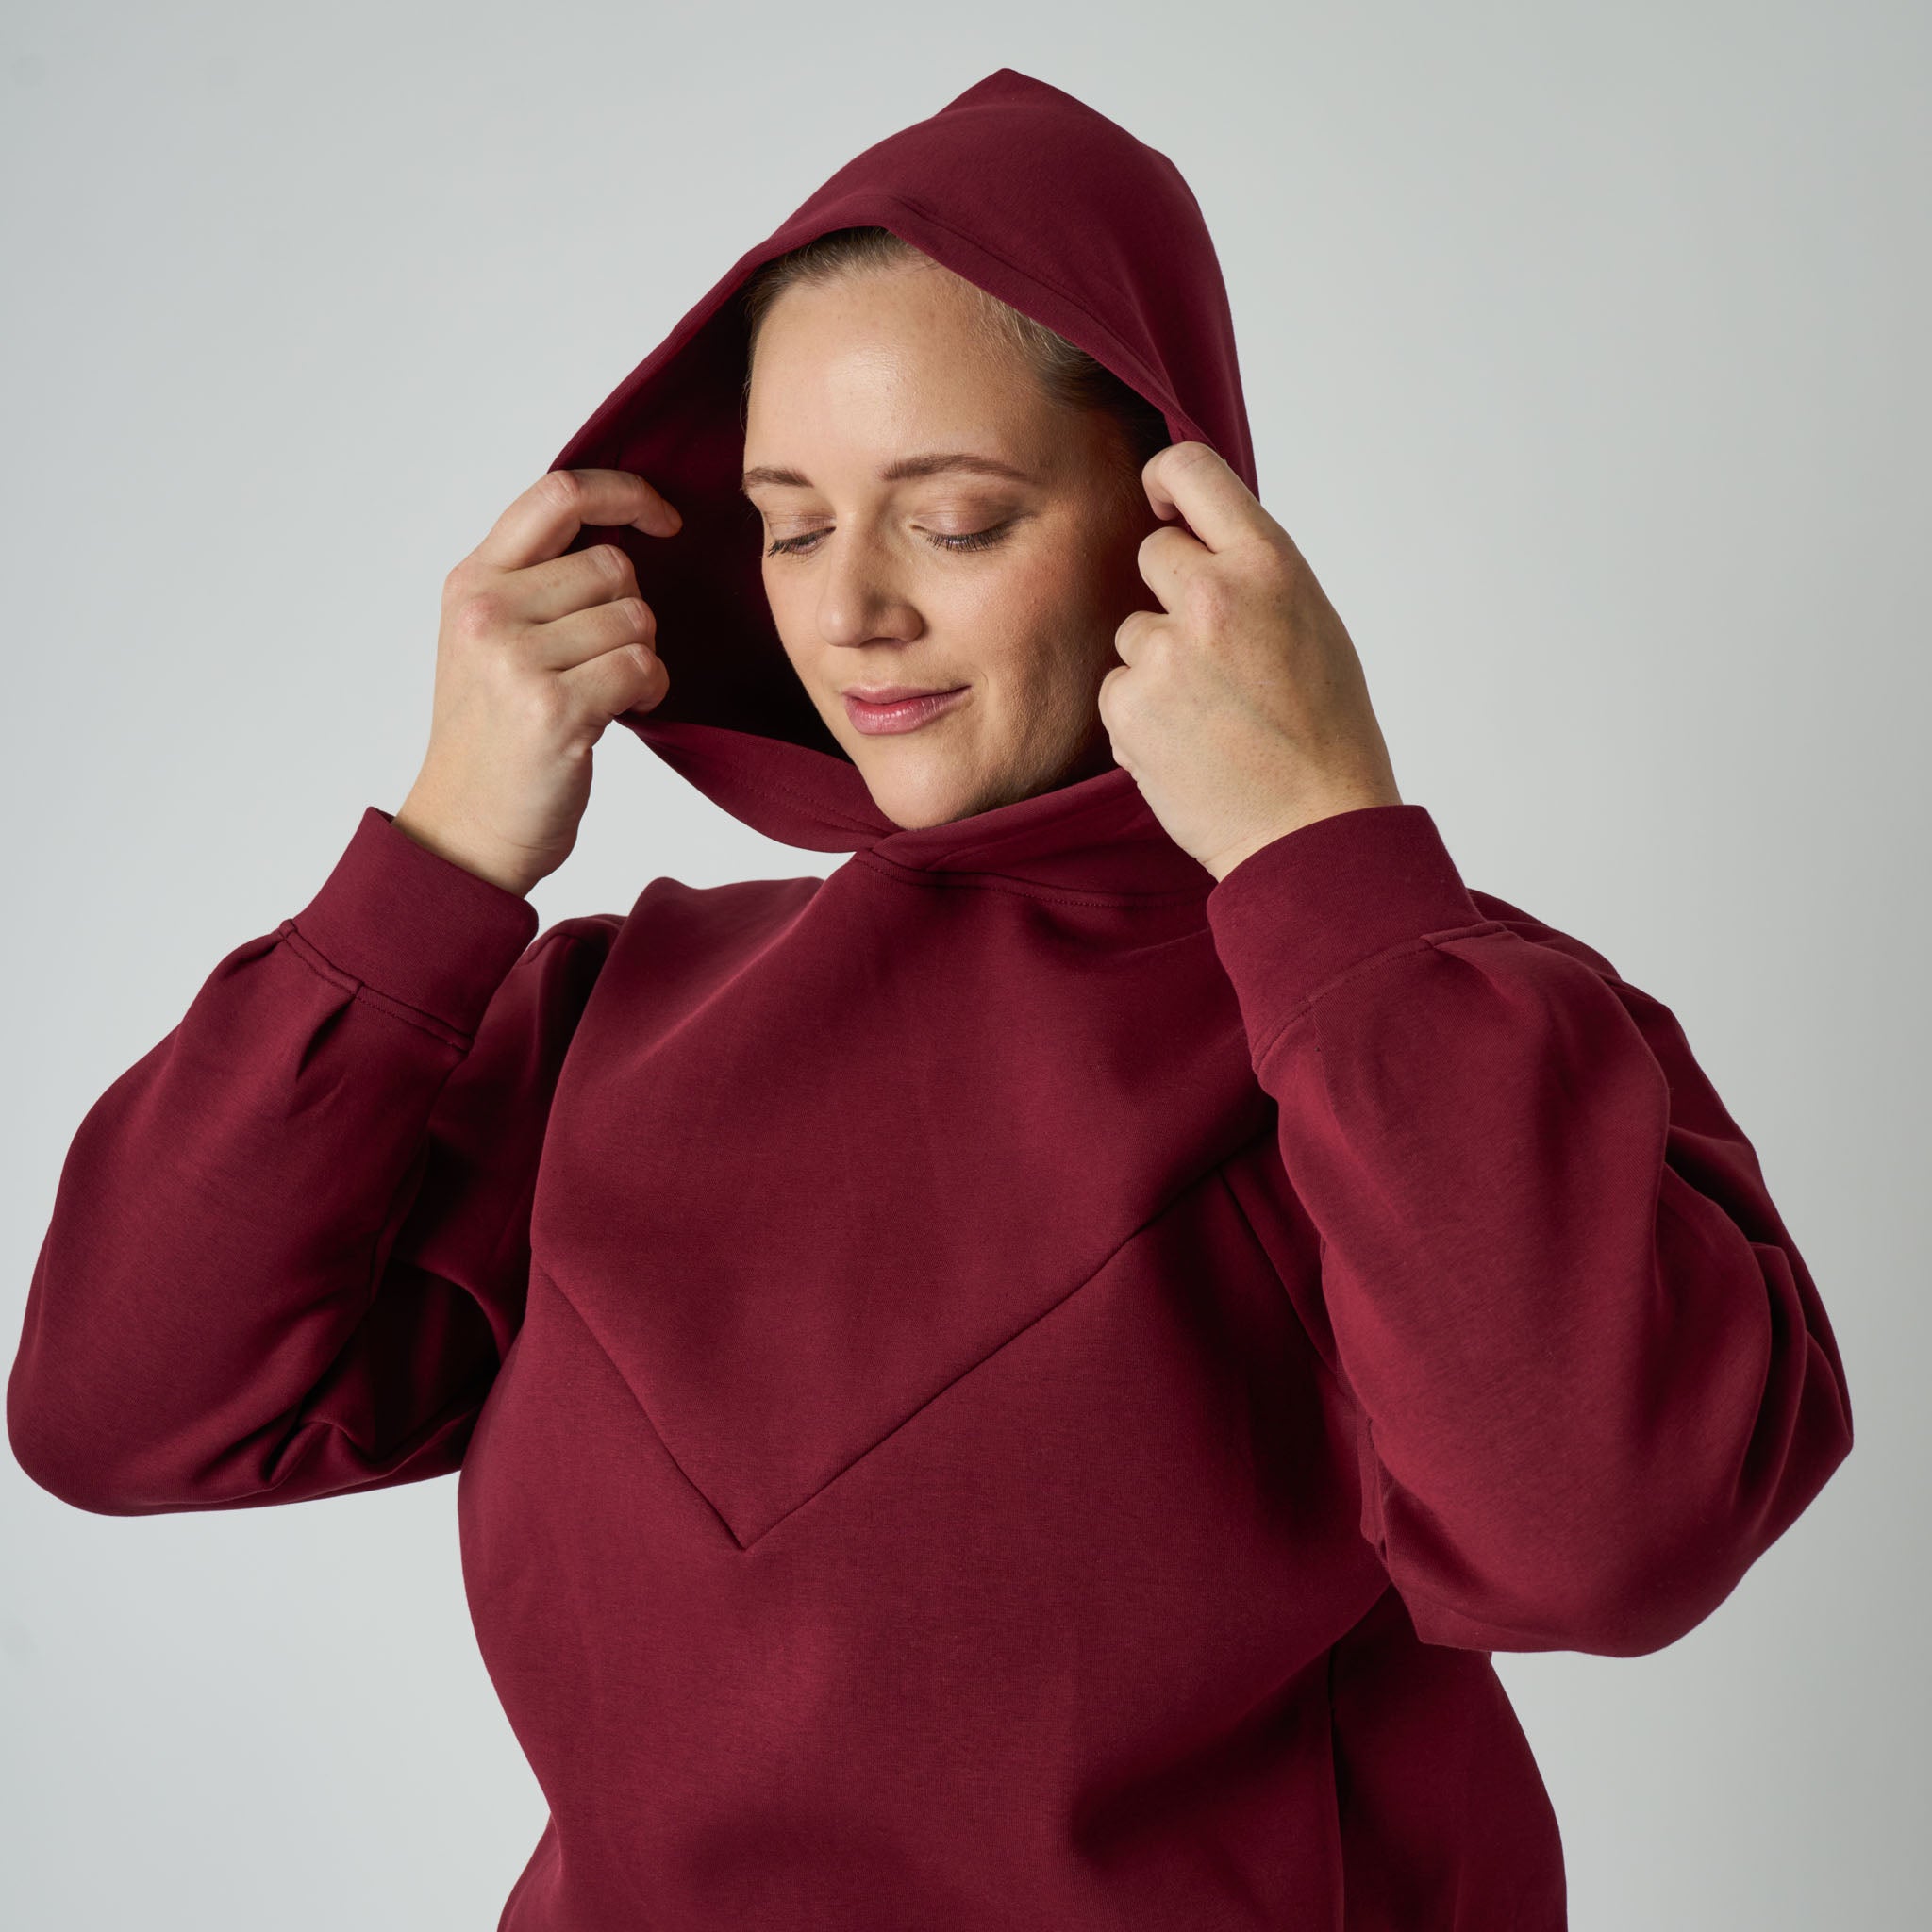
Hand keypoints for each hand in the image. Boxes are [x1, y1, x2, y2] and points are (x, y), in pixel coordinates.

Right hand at [394, 469, 680, 897]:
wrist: (466, 830)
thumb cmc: (494, 738)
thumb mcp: (490, 640)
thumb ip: (537, 581)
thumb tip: (622, 530)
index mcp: (473, 580)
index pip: (559, 492)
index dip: (626, 492)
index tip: (664, 519)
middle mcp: (487, 610)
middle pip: (614, 565)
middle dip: (632, 611)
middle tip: (604, 659)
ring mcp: (516, 659)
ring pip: (636, 618)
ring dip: (642, 658)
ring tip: (606, 692)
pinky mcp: (553, 708)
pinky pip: (642, 666)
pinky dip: (651, 690)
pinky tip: (624, 712)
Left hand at [1098, 442, 1401, 882]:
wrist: (1311, 829)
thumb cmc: (1324, 731)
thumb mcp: (1310, 622)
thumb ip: (1253, 573)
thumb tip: (1197, 537)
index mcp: (1269, 564)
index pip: (1191, 469)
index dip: (1166, 480)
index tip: (1160, 499)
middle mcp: (1213, 596)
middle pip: (1152, 553)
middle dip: (1174, 595)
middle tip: (1219, 654)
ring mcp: (1166, 652)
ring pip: (1133, 631)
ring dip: (1158, 665)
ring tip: (1214, 714)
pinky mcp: (1129, 705)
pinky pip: (1117, 688)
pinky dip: (1142, 715)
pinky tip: (1189, 744)